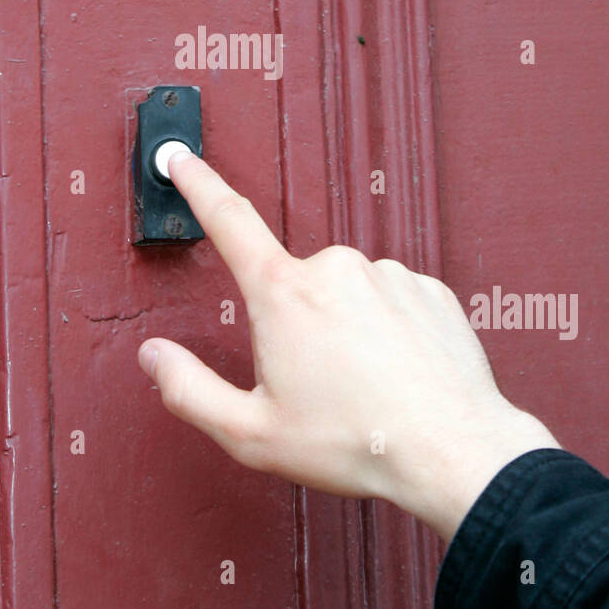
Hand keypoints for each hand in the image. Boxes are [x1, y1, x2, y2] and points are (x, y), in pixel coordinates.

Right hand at [138, 153, 558, 541]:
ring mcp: (389, 274)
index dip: (198, 184)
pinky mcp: (431, 290)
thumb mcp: (252, 433)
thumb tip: (153, 356)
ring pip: (346, 297)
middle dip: (296, 328)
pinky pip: (391, 303)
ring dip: (346, 330)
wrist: (455, 452)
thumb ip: (190, 390)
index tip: (180, 156)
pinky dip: (387, 334)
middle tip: (320, 388)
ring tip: (367, 388)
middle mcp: (336, 268)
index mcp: (284, 295)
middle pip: (293, 288)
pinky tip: (398, 376)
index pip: (229, 221)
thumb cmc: (354, 444)